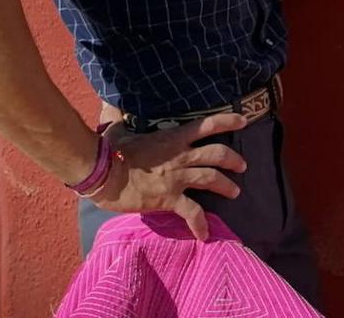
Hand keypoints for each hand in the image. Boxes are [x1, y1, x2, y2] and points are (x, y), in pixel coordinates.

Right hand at [92, 113, 248, 239]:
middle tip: (242, 166)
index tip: (243, 121)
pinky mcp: (169, 199)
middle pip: (217, 154)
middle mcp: (180, 156)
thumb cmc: (107, 149)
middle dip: (233, 159)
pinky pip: (191, 212)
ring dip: (226, 186)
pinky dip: (200, 224)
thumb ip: (120, 118)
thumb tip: (109, 108)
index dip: (228, 121)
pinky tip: (204, 235)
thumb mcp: (118, 128)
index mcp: (173, 138)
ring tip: (235, 192)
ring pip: (212, 179)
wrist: (100, 173)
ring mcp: (177, 178)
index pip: (207, 125)